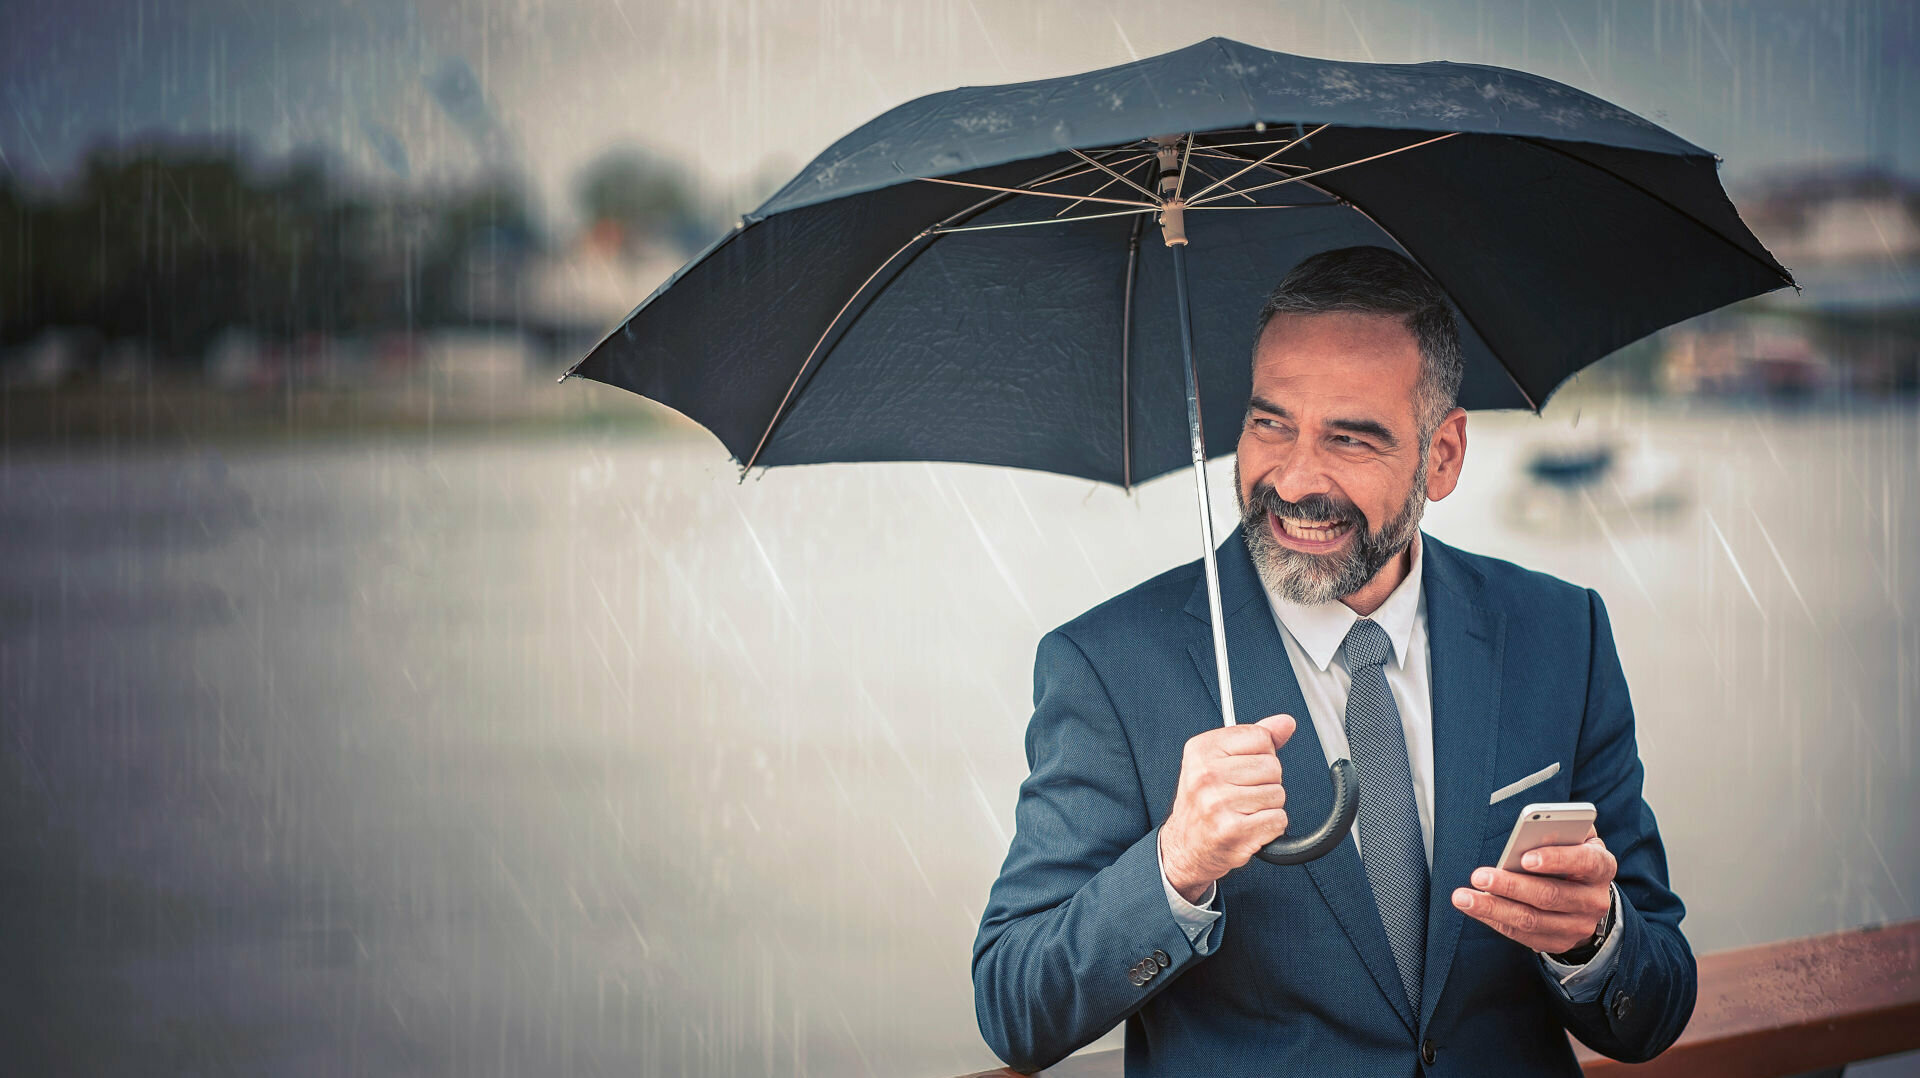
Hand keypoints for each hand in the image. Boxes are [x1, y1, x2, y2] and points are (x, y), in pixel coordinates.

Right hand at [1159, 714, 1295, 902]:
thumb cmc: (1205, 802)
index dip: (1261, 753)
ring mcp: (1218, 802)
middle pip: (1272, 766)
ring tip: (1244, 811)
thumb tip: (1285, 723)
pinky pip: (1278, 820)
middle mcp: (1206, 774)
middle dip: (1266, 782)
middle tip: (1242, 793)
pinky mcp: (1233, 830)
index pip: (1260, 737)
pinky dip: (1270, 827)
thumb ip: (1255, 739)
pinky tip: (1249, 827)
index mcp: (1202, 750)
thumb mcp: (1220, 761)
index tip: (1242, 767)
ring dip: (1268, 806)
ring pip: (1278, 794)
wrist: (1187, 847)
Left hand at [1451, 827, 1616, 953]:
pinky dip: (1495, 921)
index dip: (1556, 859)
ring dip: (1493, 908)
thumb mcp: (1574, 838)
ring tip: (1463, 897)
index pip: (1584, 862)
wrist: (1586, 896)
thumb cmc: (1572, 855)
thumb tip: (1534, 825)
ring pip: (1532, 920)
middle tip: (1479, 876)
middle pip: (1550, 895)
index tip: (1525, 858)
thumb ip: (1559, 829)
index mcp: (1601, 866)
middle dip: (1511, 886)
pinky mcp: (1559, 942)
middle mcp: (1594, 900)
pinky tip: (1474, 908)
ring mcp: (1579, 926)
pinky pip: (1522, 934)